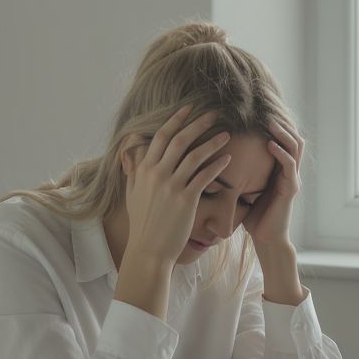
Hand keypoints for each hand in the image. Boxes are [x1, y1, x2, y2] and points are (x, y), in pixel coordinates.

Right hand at [122, 106, 231, 266]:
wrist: (148, 249)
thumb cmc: (142, 223)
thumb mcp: (132, 194)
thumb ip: (133, 172)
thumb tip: (131, 155)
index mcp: (144, 170)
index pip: (160, 136)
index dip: (175, 120)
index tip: (188, 108)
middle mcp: (157, 174)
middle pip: (180, 140)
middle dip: (198, 124)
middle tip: (214, 114)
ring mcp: (171, 186)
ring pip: (195, 156)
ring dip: (213, 142)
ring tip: (227, 134)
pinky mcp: (186, 200)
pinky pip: (204, 177)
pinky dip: (216, 166)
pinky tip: (227, 159)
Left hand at [243, 119, 303, 249]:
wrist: (265, 239)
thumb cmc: (253, 216)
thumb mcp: (244, 189)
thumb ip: (238, 173)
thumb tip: (215, 157)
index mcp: (278, 168)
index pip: (282, 137)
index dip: (274, 123)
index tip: (256, 110)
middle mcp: (288, 170)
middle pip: (292, 136)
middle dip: (281, 121)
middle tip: (264, 109)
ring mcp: (292, 178)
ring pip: (295, 146)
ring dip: (283, 132)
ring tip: (270, 122)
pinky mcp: (291, 188)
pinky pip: (289, 165)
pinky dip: (281, 152)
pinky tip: (269, 145)